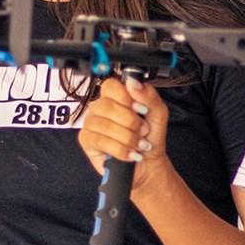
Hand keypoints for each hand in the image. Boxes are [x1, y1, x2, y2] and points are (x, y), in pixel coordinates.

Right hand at [77, 77, 169, 194]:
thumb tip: (133, 82)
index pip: (111, 86)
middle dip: (130, 122)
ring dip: (127, 137)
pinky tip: (129, 153)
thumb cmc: (150, 137)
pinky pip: (100, 141)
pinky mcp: (87, 140)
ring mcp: (91, 123)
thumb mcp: (158, 113)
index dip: (126, 98)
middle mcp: (100, 107)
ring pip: (104, 125)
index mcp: (116, 96)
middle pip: (106, 105)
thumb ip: (149, 95)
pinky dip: (120, 149)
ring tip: (138, 144)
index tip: (141, 110)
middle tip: (143, 130)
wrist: (149, 163)